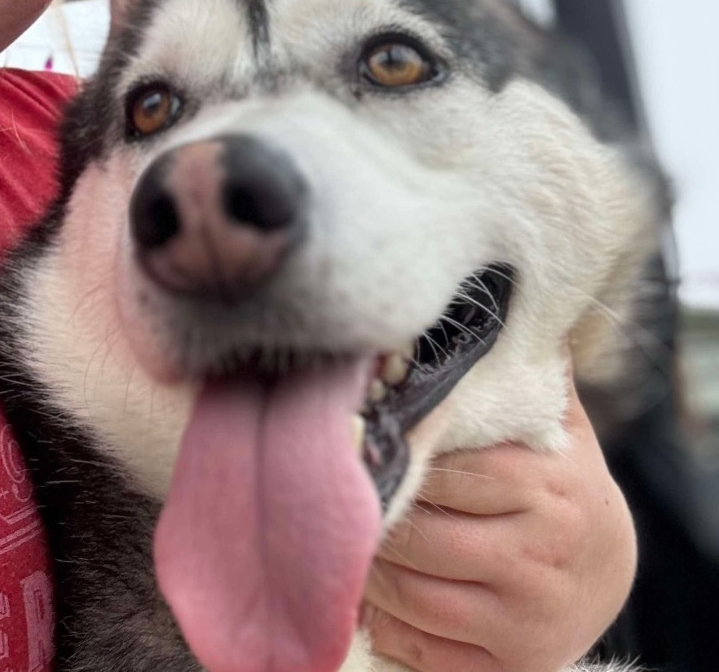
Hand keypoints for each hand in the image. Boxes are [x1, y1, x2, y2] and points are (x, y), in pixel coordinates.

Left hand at [361, 378, 635, 671]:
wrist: (609, 564)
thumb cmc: (558, 478)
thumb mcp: (554, 424)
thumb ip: (523, 374)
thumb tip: (490, 313)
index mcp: (547, 486)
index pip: (445, 474)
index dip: (397, 463)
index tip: (358, 452)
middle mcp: (542, 555)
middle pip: (424, 538)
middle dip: (375, 520)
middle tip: (340, 500)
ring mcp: (528, 618)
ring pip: (415, 597)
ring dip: (370, 571)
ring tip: (349, 542)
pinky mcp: (515, 664)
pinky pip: (426, 651)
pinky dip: (386, 624)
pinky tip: (369, 596)